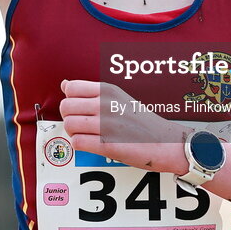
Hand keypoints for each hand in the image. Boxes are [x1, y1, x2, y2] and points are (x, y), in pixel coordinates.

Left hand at [59, 79, 186, 172]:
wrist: (165, 142)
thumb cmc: (142, 121)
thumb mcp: (119, 98)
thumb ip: (91, 92)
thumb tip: (65, 84)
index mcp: (108, 90)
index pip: (71, 88)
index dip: (70, 100)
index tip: (79, 108)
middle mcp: (105, 104)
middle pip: (66, 107)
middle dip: (69, 117)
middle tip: (81, 124)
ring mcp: (106, 125)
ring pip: (69, 125)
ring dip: (74, 132)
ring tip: (87, 135)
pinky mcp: (107, 145)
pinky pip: (77, 142)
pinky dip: (80, 145)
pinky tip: (91, 144)